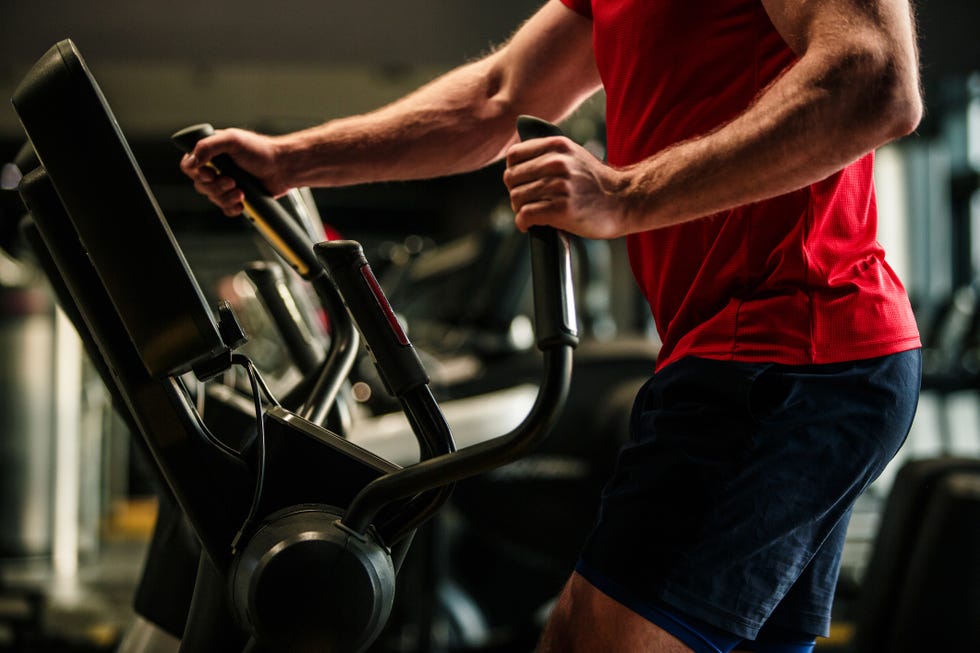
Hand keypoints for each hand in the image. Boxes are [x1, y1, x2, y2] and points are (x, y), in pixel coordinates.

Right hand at [178, 128, 286, 216]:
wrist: (284, 167)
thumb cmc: (262, 150)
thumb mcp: (232, 140)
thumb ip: (208, 146)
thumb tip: (191, 161)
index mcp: (212, 153)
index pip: (189, 166)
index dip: (196, 173)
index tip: (210, 173)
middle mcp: (218, 168)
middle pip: (200, 185)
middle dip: (216, 186)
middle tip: (232, 181)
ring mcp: (228, 184)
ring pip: (213, 198)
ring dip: (226, 197)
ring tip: (241, 191)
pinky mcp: (238, 197)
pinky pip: (226, 209)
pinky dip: (232, 207)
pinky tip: (242, 202)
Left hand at [503, 136, 629, 239]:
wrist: (624, 201)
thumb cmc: (596, 184)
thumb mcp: (574, 156)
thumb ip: (547, 155)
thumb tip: (514, 164)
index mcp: (557, 146)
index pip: (513, 156)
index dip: (513, 172)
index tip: (521, 183)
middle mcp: (557, 162)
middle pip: (511, 178)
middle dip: (515, 193)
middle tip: (527, 202)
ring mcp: (559, 186)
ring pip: (517, 198)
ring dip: (520, 210)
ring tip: (532, 214)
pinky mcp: (561, 209)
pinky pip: (525, 215)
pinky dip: (523, 223)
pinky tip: (529, 226)